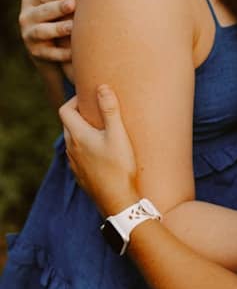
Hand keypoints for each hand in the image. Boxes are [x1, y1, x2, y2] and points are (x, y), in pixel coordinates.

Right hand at [19, 0, 74, 63]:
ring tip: (72, 27)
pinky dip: (61, 53)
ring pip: (42, 31)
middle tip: (72, 4)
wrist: (51, 45)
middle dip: (57, 7)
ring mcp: (29, 35)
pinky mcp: (36, 52)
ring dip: (57, 29)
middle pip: (42, 11)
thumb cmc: (58, 13)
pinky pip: (49, 53)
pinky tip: (74, 52)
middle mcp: (27, 16)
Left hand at [59, 86, 138, 215]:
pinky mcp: (81, 175)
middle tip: (99, 112)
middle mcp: (71, 148)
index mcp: (77, 136)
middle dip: (80, 114)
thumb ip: (110, 110)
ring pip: (73, 141)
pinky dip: (86, 148)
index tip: (91, 98)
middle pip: (68, 124)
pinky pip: (78, 155)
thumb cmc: (119, 167)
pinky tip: (103, 152)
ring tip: (102, 131)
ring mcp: (74, 163)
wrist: (117, 201)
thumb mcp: (118, 135)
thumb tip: (102, 87)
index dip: (75, 100)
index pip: (65, 110)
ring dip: (83, 132)